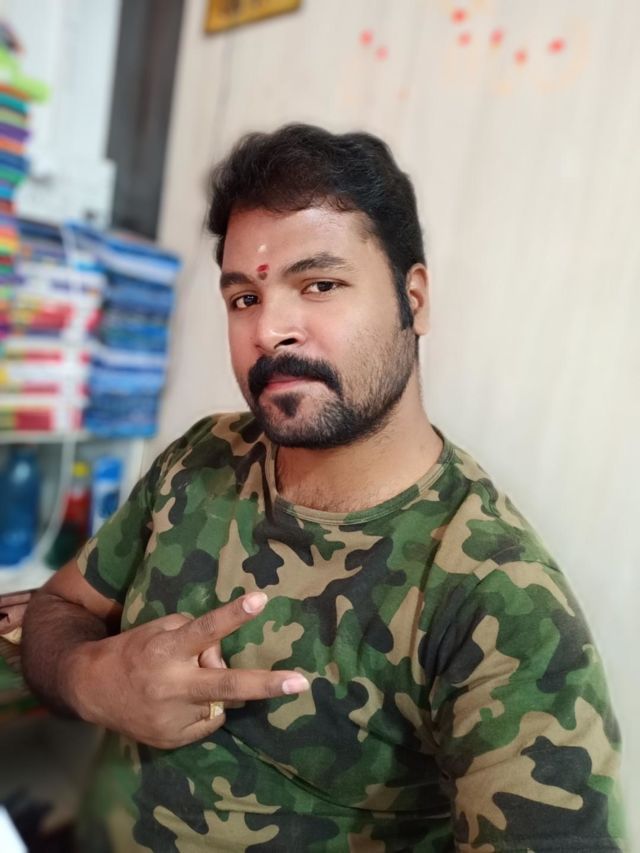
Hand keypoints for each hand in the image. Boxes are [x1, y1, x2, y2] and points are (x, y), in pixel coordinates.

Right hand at [65, 592, 308, 748]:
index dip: (233, 615)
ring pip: (220, 701)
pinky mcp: (172, 739)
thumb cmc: (135, 649)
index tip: (260, 599)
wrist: (91, 689)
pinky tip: (178, 702)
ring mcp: (172, 716)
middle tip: (301, 683)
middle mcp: (171, 684)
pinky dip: (203, 709)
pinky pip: (208, 721)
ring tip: (183, 683)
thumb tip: (226, 660)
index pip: (205, 629)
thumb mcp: (162, 629)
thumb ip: (198, 638)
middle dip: (266, 684)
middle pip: (227, 684)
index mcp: (167, 649)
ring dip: (214, 690)